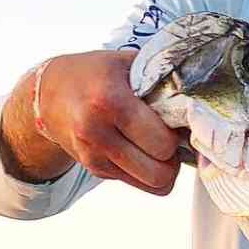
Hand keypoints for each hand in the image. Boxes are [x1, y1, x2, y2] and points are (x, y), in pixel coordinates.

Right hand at [30, 50, 183, 194]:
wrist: (48, 93)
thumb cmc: (96, 74)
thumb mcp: (127, 63)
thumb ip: (163, 78)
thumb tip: (200, 102)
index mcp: (108, 100)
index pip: (162, 142)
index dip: (177, 134)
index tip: (174, 121)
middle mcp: (96, 132)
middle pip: (161, 171)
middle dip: (173, 156)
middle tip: (169, 137)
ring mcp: (93, 155)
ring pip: (154, 185)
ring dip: (164, 169)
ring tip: (158, 146)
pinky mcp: (95, 170)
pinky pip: (141, 185)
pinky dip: (148, 172)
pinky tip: (142, 150)